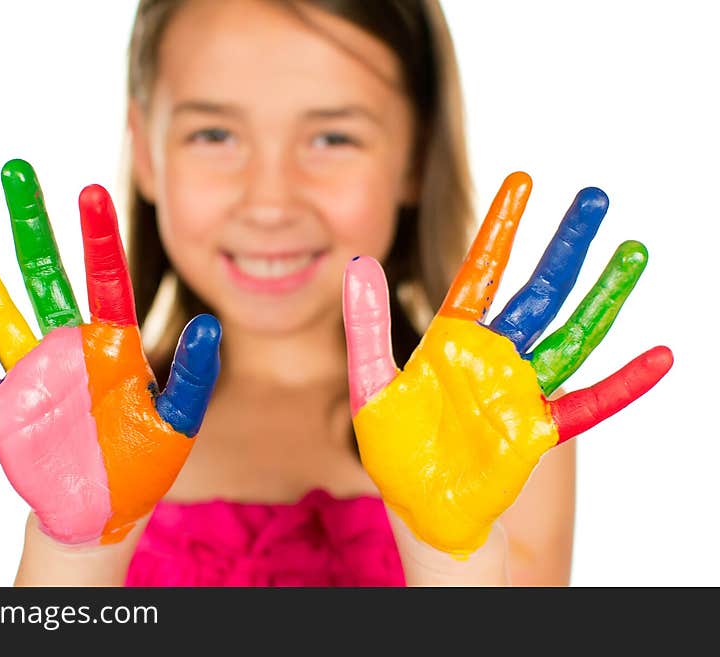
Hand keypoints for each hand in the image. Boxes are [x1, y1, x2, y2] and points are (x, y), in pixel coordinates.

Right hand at [0, 159, 220, 545]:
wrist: (106, 504)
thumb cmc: (145, 459)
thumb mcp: (179, 419)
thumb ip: (195, 374)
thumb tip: (212, 325)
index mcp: (114, 343)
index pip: (106, 278)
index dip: (98, 236)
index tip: (90, 190)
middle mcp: (69, 345)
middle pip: (45, 273)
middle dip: (31, 223)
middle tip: (15, 169)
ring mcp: (32, 371)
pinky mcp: (1, 403)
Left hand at [343, 172, 671, 557]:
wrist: (420, 510)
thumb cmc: (395, 453)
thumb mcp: (369, 385)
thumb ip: (365, 327)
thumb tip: (359, 263)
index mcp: (451, 339)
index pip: (481, 270)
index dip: (502, 227)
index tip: (522, 181)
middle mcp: (493, 355)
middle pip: (537, 289)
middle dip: (564, 244)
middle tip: (594, 197)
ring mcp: (520, 389)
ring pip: (570, 332)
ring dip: (604, 295)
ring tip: (633, 253)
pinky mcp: (539, 427)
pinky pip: (588, 403)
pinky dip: (621, 384)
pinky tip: (659, 358)